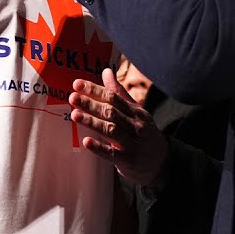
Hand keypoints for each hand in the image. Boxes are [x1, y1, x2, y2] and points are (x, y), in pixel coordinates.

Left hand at [70, 68, 168, 186]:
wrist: (161, 162)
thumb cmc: (144, 133)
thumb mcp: (136, 111)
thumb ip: (120, 93)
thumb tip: (106, 71)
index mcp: (135, 111)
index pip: (113, 97)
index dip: (95, 90)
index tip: (77, 84)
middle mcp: (135, 125)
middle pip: (111, 112)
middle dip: (91, 104)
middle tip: (73, 97)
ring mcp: (132, 143)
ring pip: (110, 130)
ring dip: (92, 122)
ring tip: (75, 115)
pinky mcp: (128, 160)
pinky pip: (112, 154)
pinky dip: (99, 148)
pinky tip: (86, 141)